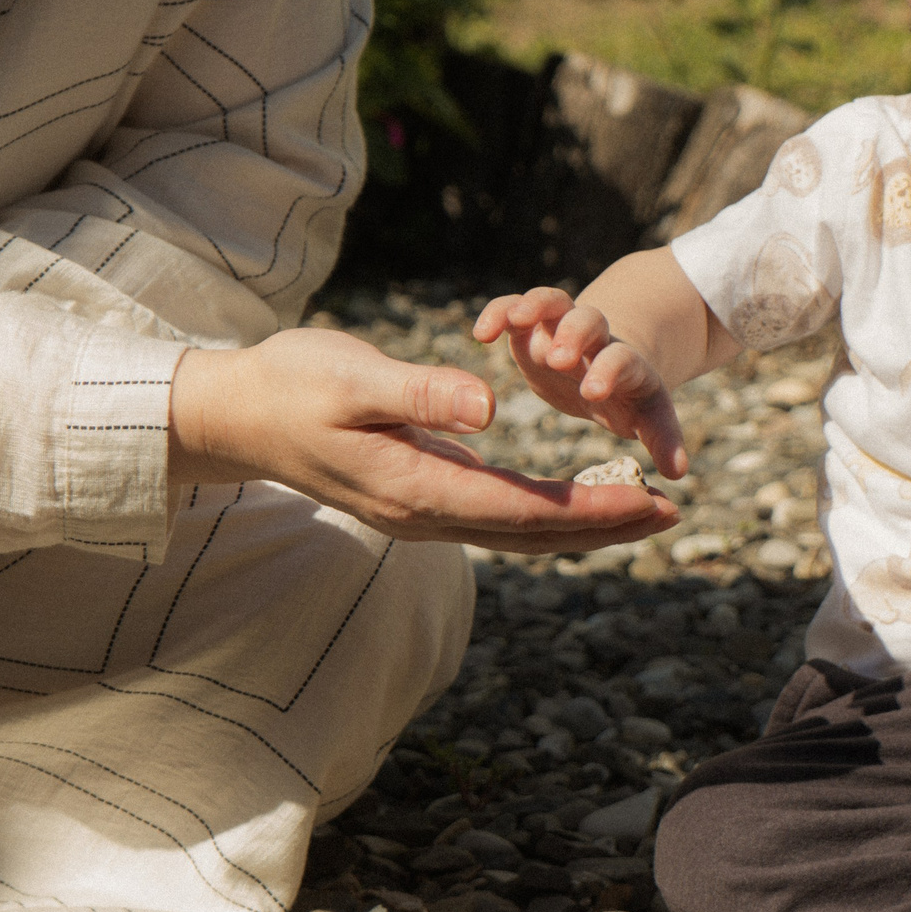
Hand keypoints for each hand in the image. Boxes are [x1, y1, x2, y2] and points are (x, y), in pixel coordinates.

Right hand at [171, 328, 677, 552]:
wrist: (237, 414)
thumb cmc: (291, 385)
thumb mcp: (351, 377)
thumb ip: (420, 393)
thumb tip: (488, 407)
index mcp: (413, 490)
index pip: (518, 510)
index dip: (587, 508)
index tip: (645, 498)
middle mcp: (424, 515)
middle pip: (530, 534)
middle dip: (604, 526)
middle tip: (673, 513)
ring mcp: (422, 513)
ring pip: (518, 531)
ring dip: (583, 524)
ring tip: (645, 511)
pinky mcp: (422, 496)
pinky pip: (499, 516)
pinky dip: (548, 511)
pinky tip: (581, 499)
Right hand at [470, 286, 690, 477]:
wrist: (600, 372)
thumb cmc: (625, 402)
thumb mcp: (646, 417)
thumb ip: (662, 437)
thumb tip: (680, 469)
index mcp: (626, 365)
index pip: (621, 360)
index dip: (608, 372)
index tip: (594, 392)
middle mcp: (595, 340)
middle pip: (590, 322)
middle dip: (575, 335)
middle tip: (559, 357)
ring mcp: (561, 328)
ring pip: (554, 303)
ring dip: (536, 307)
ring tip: (515, 320)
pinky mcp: (530, 328)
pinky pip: (514, 309)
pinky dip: (501, 312)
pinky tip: (482, 333)